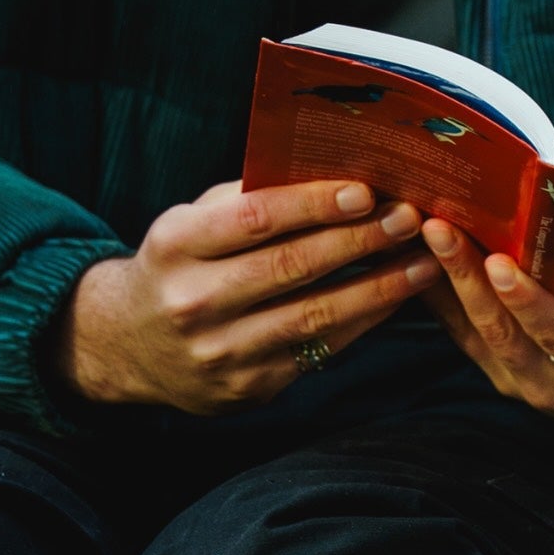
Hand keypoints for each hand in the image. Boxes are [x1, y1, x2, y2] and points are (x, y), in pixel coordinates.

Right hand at [52, 179, 440, 413]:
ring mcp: (220, 350)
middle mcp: (193, 301)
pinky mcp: (247, 387)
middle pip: (291, 267)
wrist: (130, 345)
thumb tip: (330, 167)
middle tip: (409, 218)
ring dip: (378, 287)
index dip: (313, 204)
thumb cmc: (181, 264)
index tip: (365, 189)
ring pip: (314, 316)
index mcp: (176, 246)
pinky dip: (364, 322)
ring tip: (424, 261)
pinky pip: (319, 350)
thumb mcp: (193, 222)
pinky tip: (398, 298)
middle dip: (359, 241)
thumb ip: (249, 198)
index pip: (254, 219)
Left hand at [419, 217, 553, 447]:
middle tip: (439, 226)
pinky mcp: (500, 372)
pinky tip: (415, 255)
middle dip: (465, 275)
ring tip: (420, 229)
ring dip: (444, 279)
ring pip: (473, 331)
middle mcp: (550, 382)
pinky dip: (439, 295)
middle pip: (498, 330)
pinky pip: (463, 334)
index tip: (501, 263)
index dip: (528, 302)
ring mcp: (518, 381)